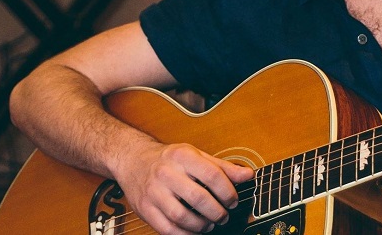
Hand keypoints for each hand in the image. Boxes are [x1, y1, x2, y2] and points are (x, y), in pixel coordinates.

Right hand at [114, 139, 253, 233]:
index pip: (212, 175)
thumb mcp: (196, 155)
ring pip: (182, 216)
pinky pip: (167, 229)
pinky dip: (184, 234)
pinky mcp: (145, 208)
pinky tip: (194, 231)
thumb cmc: (169, 158)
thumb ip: (222, 167)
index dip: (227, 191)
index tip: (233, 200)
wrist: (133, 160)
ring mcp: (154, 192)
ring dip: (201, 225)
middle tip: (224, 216)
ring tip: (210, 224)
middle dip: (217, 212)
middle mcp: (166, 173)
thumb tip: (248, 175)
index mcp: (182, 156)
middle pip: (198, 198)